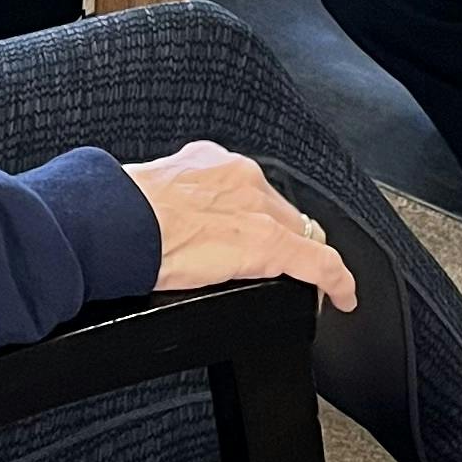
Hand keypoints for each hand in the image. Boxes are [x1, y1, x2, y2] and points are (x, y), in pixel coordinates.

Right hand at [123, 142, 358, 313]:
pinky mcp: (269, 244)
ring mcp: (257, 209)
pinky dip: (337, 281)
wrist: (118, 222)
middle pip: (278, 211)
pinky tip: (343, 298)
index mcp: (209, 163)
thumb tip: (156, 224)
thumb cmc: (119, 213)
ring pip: (298, 233)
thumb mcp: (148, 194)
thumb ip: (167, 204)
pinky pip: (320, 263)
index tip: (249, 230)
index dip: (255, 215)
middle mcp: (240, 177)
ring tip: (306, 284)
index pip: (248, 189)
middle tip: (274, 267)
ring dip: (301, 257)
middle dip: (279, 237)